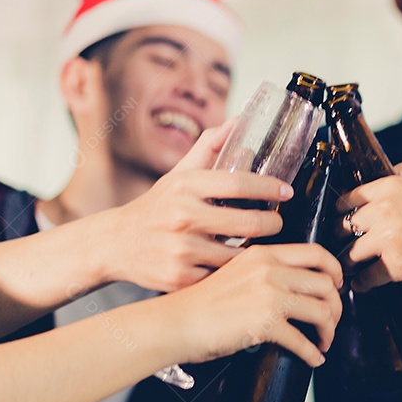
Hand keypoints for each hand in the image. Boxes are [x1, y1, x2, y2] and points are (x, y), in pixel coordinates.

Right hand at [102, 119, 294, 290]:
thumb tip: (238, 122)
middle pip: (247, 223)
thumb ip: (209, 147)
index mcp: (184, 187)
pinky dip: (232, 271)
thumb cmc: (156, 207)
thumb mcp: (178, 174)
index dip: (268, 187)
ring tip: (259, 243)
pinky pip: (222, 275)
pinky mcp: (181, 278)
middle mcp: (182, 217)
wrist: (116, 244)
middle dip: (272, 223)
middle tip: (277, 222)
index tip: (285, 191)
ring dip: (254, 249)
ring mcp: (181, 250)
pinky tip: (235, 264)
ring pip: (239, 254)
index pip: (237, 183)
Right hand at [170, 243, 343, 366]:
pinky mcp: (265, 324)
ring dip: (329, 330)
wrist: (177, 321)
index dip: (335, 270)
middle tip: (331, 320)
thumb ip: (265, 271)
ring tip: (324, 341)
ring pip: (322, 311)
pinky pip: (303, 341)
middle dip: (336, 306)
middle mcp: (270, 271)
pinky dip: (313, 353)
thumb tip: (295, 288)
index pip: (316, 253)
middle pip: (325, 284)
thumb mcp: (237, 271)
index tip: (337, 285)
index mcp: (264, 254)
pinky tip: (313, 358)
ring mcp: (269, 296)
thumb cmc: (202, 302)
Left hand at [340, 163, 401, 290]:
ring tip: (349, 269)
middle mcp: (384, 210)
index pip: (348, 199)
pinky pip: (366, 277)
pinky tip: (363, 283)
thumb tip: (389, 170)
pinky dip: (363, 283)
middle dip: (342, 239)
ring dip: (349, 263)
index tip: (340, 223)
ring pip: (351, 254)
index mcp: (390, 187)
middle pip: (344, 227)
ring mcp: (388, 238)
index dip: (341, 213)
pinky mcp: (396, 264)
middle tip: (343, 247)